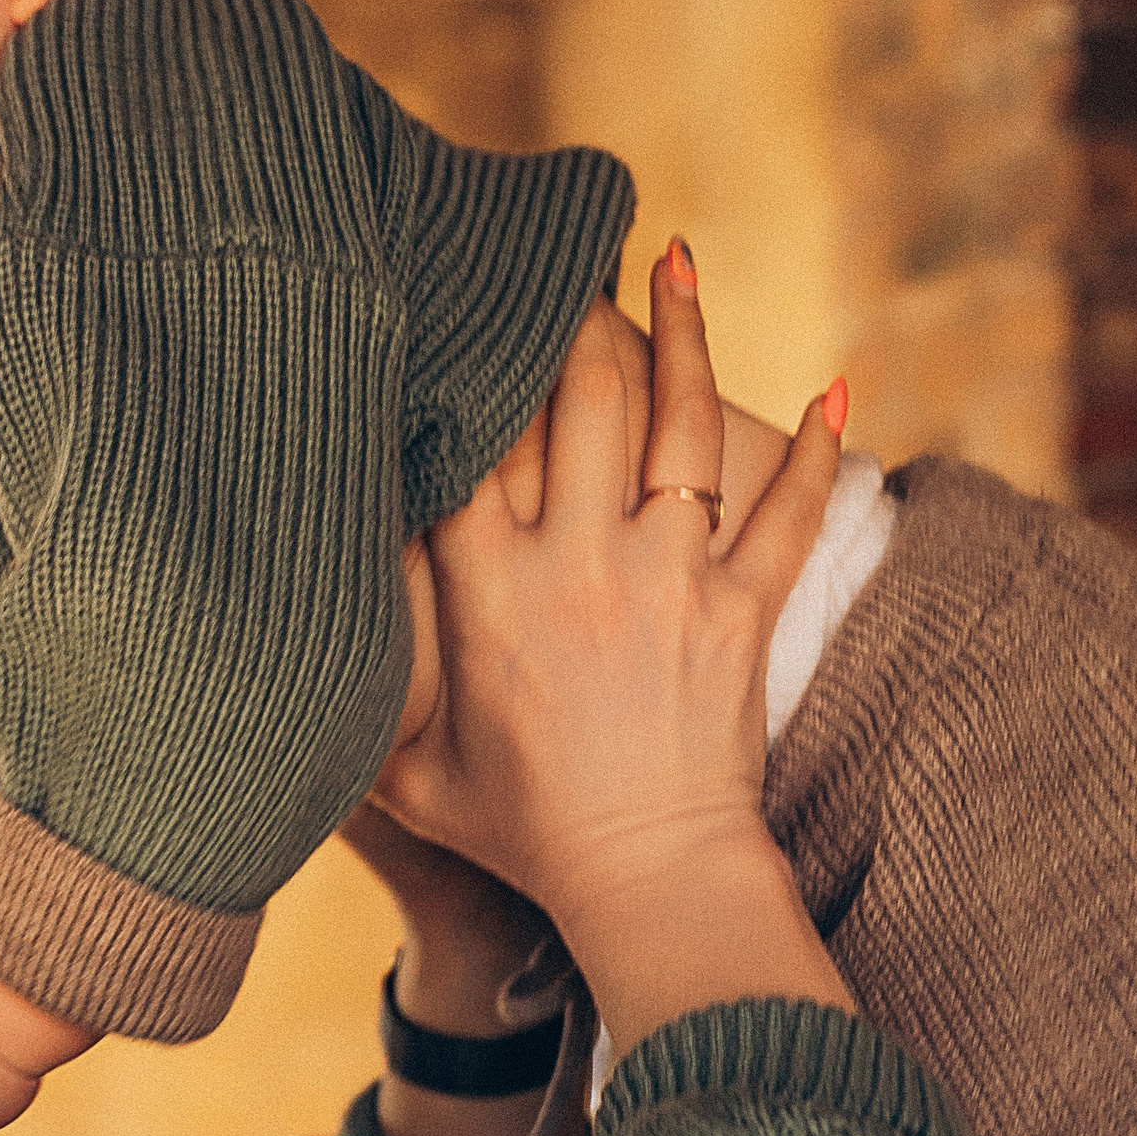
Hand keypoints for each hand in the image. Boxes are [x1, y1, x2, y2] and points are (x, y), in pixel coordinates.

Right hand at [377, 244, 853, 1055]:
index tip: (457, 300)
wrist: (647, 881)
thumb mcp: (409, 772)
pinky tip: (836, 390)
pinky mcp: (741, 608)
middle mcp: (580, 564)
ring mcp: (670, 578)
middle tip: (566, 254)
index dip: (464, 363)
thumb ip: (361, 699)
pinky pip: (785, 511)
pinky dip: (815, 451)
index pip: (471, 446)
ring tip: (675, 261)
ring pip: (680, 424)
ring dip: (684, 334)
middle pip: (577, 400)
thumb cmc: (522, 834)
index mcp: (487, 594)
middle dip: (573, 314)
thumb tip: (300, 646)